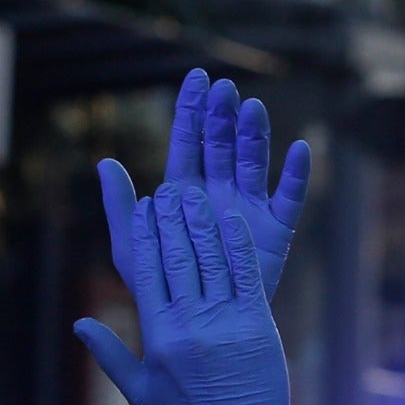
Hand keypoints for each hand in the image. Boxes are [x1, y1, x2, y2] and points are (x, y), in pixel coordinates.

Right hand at [74, 184, 291, 404]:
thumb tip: (78, 324)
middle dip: (171, 219)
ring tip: (194, 194)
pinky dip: (235, 243)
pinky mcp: (257, 321)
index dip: (146, 235)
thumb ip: (108, 353)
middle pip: (178, 257)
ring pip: (211, 258)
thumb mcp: (138, 389)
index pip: (148, 272)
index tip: (142, 207)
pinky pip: (244, 273)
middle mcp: (191, 323)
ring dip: (202, 221)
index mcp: (159, 336)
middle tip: (167, 190)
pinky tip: (229, 220)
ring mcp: (227, 320)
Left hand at [98, 69, 310, 300]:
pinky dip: (296, 174)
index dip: (191, 111)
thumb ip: (120, 207)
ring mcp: (249, 207)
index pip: (187, 143)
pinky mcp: (277, 229)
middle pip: (222, 145)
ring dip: (254, 135)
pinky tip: (301, 149)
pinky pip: (290, 197)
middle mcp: (218, 193)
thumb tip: (104, 162)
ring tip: (253, 108)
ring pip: (253, 162)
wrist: (197, 327)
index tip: (196, 77)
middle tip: (224, 89)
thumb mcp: (132, 249)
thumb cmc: (159, 289)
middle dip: (222, 116)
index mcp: (184, 192)